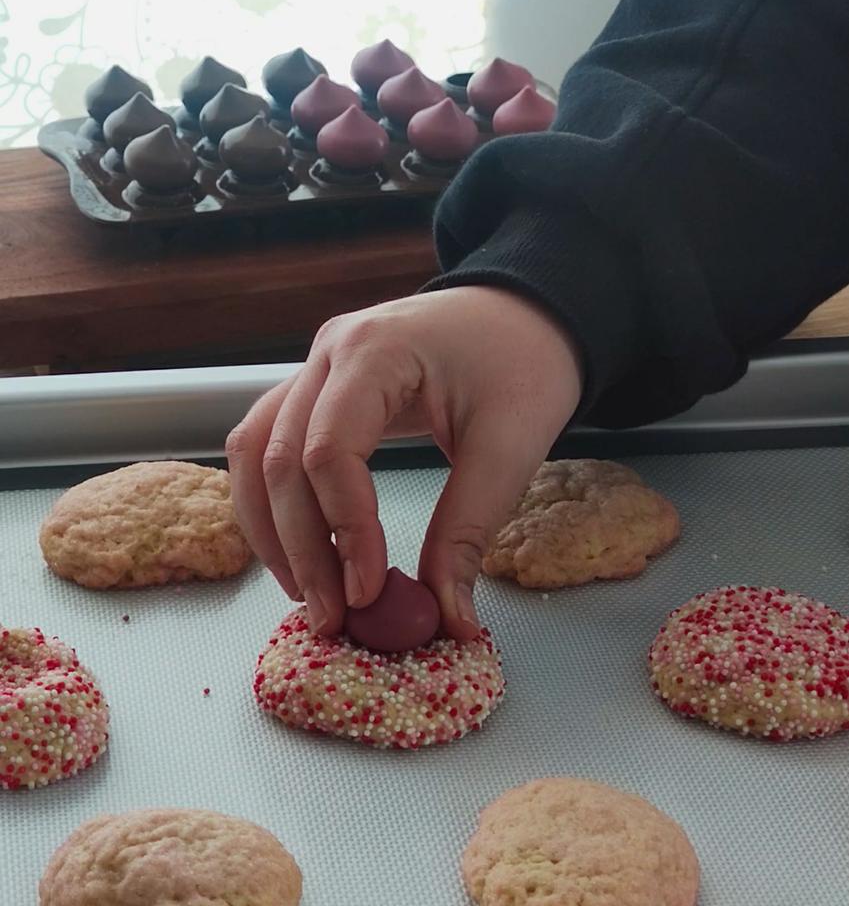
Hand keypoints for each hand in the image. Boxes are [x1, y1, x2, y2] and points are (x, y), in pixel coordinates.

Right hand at [226, 286, 582, 639]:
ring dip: (271, 528)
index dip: (343, 530)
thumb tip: (449, 619)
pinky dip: (273, 500)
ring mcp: (315, 364)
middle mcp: (329, 351)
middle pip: (279, 458)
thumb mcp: (511, 446)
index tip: (370, 593)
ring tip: (309, 593)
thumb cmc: (523, 362)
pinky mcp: (317, 385)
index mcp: (377, 351)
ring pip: (254, 451)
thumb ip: (469, 531)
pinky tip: (299, 548)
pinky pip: (267, 442)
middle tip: (334, 616)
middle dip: (301, 547)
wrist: (522, 311)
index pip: (329, 450)